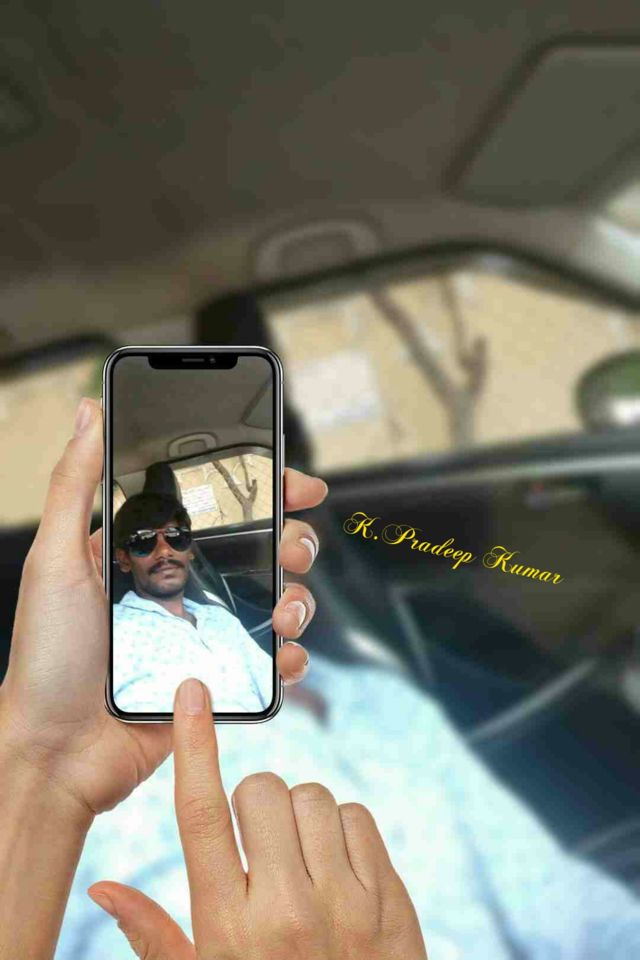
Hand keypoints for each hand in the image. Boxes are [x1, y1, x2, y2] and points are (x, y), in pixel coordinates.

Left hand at [0, 397, 326, 817]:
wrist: (56, 752)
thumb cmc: (47, 655)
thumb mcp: (54, 559)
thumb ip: (75, 484)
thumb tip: (89, 411)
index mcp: (153, 552)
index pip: (220, 508)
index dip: (264, 490)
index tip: (296, 483)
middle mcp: (186, 587)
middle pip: (263, 550)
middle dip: (293, 541)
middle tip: (293, 549)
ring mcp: (207, 634)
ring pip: (278, 601)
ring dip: (300, 598)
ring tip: (284, 611)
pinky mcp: (221, 680)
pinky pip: (273, 663)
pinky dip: (292, 657)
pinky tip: (285, 656)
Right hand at [88, 679, 428, 959]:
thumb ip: (154, 937)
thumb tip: (102, 887)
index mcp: (229, 928)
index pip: (200, 815)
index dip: (194, 746)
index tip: (193, 694)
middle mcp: (288, 909)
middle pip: (261, 790)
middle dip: (253, 801)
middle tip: (257, 842)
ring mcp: (347, 902)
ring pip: (314, 797)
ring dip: (299, 815)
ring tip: (298, 859)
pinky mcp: (391, 898)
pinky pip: (358, 817)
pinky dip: (342, 829)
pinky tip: (335, 867)